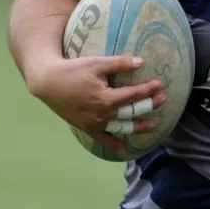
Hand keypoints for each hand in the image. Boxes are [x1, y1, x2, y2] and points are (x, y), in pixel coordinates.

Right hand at [27, 55, 165, 149]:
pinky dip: (112, 143)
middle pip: (131, 112)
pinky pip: (102, 139)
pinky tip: (122, 147)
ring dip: (138, 127)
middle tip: (162, 99)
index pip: (133, 95)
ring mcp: (94, 123)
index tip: (159, 84)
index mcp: (105, 99)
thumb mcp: (96, 63)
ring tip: (152, 125)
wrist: (47, 83)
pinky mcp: (86, 127)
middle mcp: (101, 115)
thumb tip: (141, 61)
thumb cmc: (72, 70)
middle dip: (149, 105)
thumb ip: (119, 63)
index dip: (148, 90)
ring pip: (121, 128)